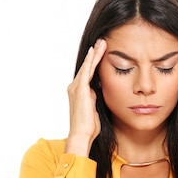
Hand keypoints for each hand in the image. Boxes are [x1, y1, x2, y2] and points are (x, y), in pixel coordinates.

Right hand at [65, 39, 106, 155]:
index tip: (101, 52)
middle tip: (101, 42)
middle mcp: (75, 88)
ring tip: (102, 42)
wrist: (82, 135)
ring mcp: (76, 88)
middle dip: (94, 54)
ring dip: (94, 54)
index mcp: (79, 93)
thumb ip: (96, 99)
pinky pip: (87, 71)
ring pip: (87, 66)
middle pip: (87, 67)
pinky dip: (91, 60)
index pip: (89, 74)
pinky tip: (95, 51)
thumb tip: (101, 93)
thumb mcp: (95, 110)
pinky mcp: (80, 89)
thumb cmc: (89, 127)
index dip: (94, 63)